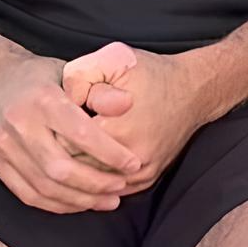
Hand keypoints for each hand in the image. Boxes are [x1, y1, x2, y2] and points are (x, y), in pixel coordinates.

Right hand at [0, 53, 142, 214]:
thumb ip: (100, 90)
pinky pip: (28, 194)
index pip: (81, 134)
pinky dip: (57, 205)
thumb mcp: (71, 71)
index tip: (134, 164)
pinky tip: (79, 203)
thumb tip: (128, 104)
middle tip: (121, 187)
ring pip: (45, 187)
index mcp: (42, 99)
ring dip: (80, 200)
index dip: (111, 154)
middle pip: (61, 169)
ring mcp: (3, 146)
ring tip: (107, 200)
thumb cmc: (40, 76)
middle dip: (96, 184)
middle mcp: (20, 124)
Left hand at [62, 43, 213, 194]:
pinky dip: (96, 177)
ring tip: (72, 146)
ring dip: (78, 168)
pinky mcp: (146, 180)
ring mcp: (140, 174)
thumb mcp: (114, 58)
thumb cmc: (152, 73)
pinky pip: (110, 188)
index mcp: (115, 129)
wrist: (193, 92)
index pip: (62, 143)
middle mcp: (130, 159)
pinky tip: (88, 160)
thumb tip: (64, 100)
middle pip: (74, 168)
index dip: (54, 130)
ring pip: (91, 183)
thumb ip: (81, 75)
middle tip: (58, 134)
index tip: (56, 119)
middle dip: (63, 152)